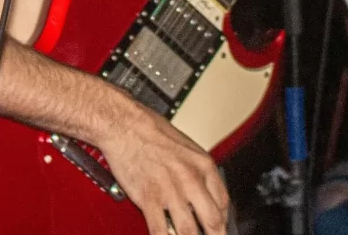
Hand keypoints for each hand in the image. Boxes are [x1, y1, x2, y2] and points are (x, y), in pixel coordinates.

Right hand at [93, 95, 229, 234]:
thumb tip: (201, 191)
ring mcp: (170, 190)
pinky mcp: (149, 198)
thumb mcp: (185, 146)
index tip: (216, 225)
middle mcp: (191, 179)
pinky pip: (160, 231)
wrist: (124, 123)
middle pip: (213, 221)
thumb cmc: (150, 129)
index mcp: (203, 164)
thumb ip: (195, 170)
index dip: (222, 220)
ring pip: (189, 231)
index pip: (223, 202)